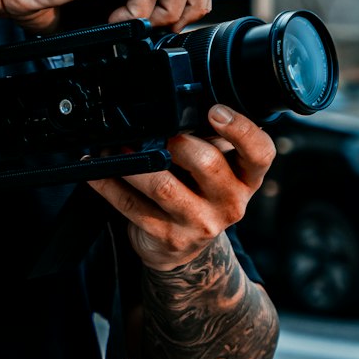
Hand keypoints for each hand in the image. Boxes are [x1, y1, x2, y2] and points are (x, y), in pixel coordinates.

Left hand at [87, 106, 276, 269]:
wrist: (184, 249)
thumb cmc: (199, 196)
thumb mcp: (216, 171)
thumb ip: (208, 142)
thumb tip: (172, 108)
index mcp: (247, 178)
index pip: (260, 152)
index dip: (241, 129)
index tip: (215, 110)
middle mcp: (230, 202)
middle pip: (207, 163)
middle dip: (176, 141)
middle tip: (158, 133)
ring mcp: (200, 223)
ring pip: (163, 185)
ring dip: (134, 161)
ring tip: (118, 147)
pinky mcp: (168, 237)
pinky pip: (131, 205)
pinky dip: (109, 183)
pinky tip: (98, 170)